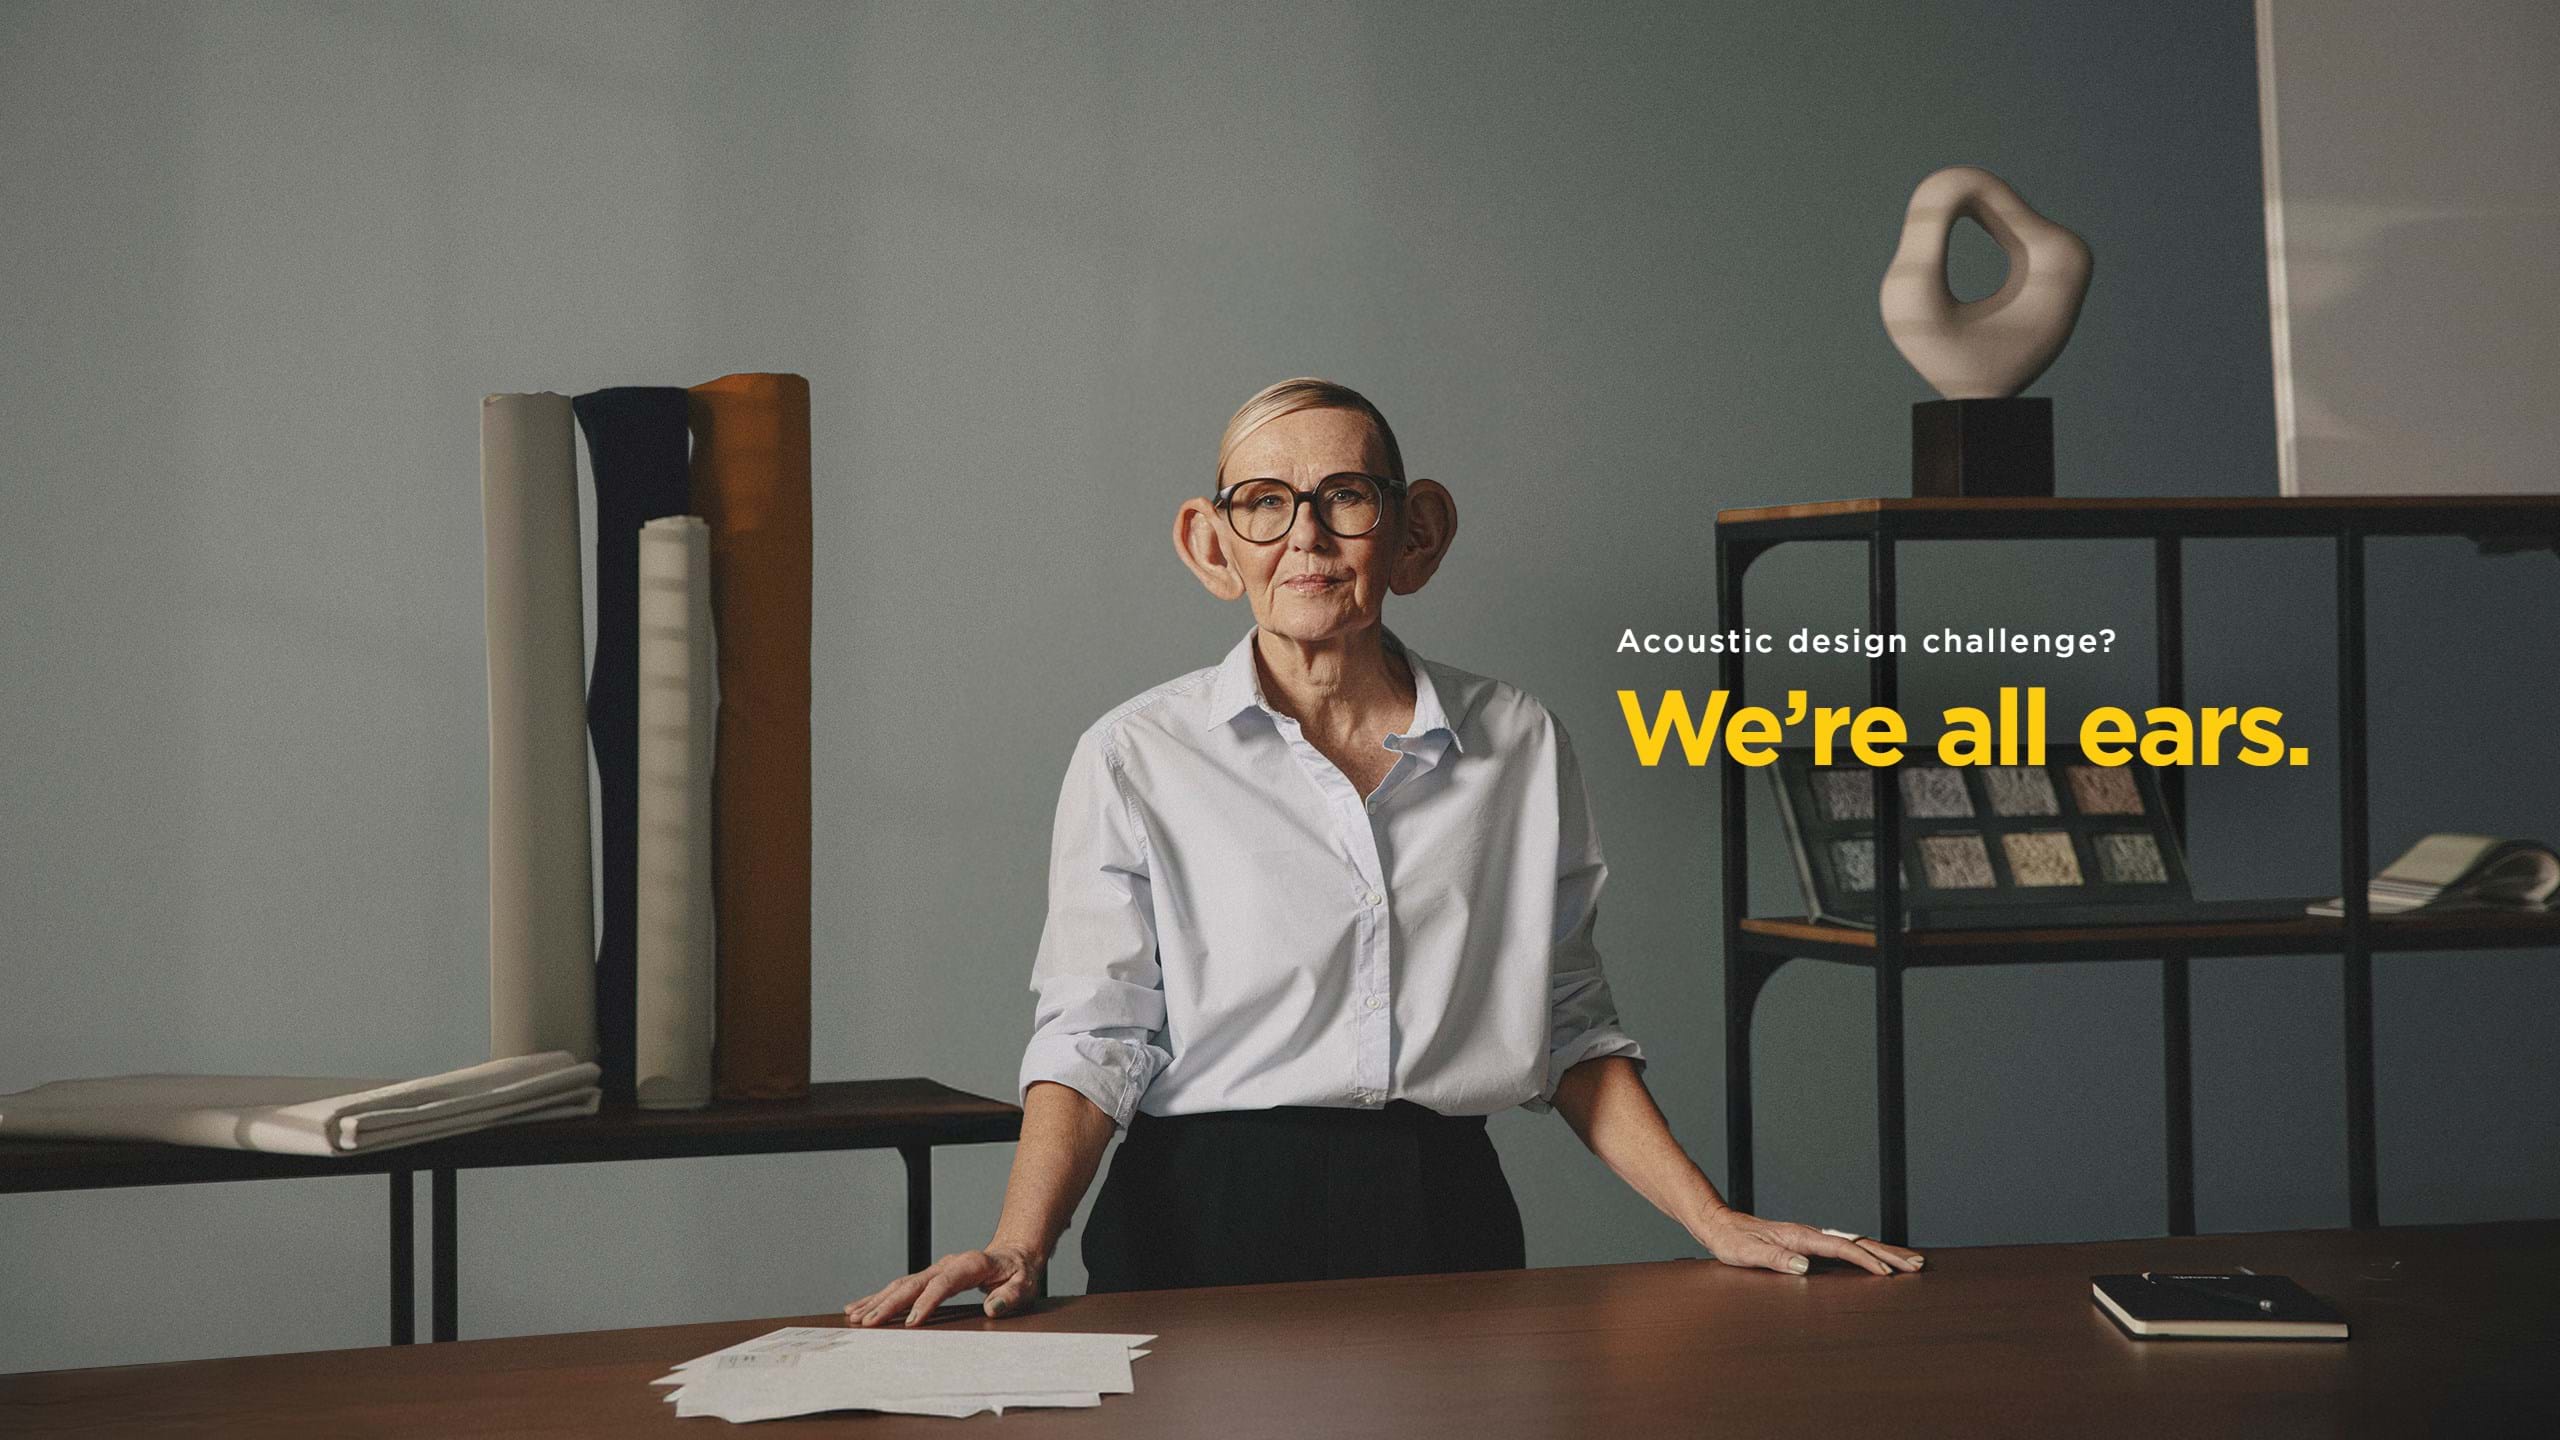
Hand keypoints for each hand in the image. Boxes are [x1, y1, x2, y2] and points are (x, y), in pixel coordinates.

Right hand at [844, 1243, 1045, 1326]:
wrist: (1013, 1255)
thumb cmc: (1018, 1273)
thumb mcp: (1024, 1284)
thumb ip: (1011, 1295)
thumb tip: (993, 1307)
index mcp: (970, 1264)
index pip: (944, 1283)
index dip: (927, 1301)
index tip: (912, 1322)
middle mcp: (948, 1264)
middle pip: (914, 1283)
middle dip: (889, 1303)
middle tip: (868, 1322)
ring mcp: (936, 1269)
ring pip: (902, 1283)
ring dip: (878, 1300)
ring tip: (855, 1316)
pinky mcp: (930, 1276)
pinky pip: (901, 1286)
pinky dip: (880, 1296)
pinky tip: (860, 1306)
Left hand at [1695, 1206, 1924, 1276]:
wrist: (1720, 1225)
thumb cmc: (1732, 1242)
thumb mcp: (1747, 1254)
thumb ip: (1774, 1260)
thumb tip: (1804, 1266)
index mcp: (1800, 1236)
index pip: (1841, 1249)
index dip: (1866, 1261)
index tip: (1888, 1272)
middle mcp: (1810, 1234)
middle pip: (1857, 1242)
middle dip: (1889, 1253)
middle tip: (1917, 1264)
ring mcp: (1811, 1237)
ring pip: (1855, 1243)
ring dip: (1883, 1252)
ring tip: (1909, 1262)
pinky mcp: (1808, 1243)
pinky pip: (1845, 1247)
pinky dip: (1867, 1252)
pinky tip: (1877, 1260)